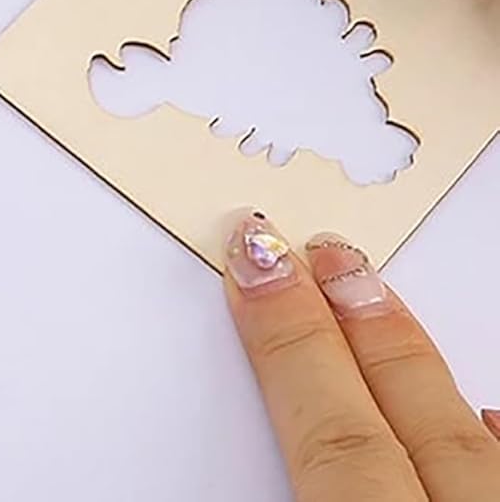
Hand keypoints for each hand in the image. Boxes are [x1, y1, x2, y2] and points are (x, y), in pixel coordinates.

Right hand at [224, 209, 499, 500]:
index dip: (288, 339)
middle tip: (313, 249)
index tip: (253, 260)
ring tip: (371, 287)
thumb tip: (250, 428)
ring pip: (474, 437)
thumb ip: (274, 491)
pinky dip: (496, 434)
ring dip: (414, 357)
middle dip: (350, 321)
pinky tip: (480, 404)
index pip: (333, 433)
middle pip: (406, 414)